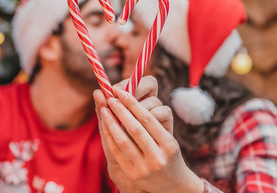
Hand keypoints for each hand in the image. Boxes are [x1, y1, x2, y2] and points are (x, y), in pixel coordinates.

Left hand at [94, 76, 203, 192]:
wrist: (172, 184)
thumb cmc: (168, 154)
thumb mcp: (168, 138)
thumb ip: (153, 121)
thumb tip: (131, 97)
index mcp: (169, 145)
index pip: (149, 120)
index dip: (133, 104)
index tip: (121, 92)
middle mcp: (158, 157)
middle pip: (135, 129)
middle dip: (121, 111)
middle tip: (110, 97)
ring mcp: (145, 168)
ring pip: (123, 141)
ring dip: (111, 123)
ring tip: (104, 109)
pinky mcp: (133, 175)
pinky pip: (117, 152)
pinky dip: (109, 137)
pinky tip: (105, 125)